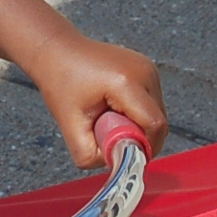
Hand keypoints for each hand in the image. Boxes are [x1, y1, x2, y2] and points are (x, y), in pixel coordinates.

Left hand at [25, 32, 167, 168]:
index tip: (124, 153)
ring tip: (109, 117)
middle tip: (110, 136)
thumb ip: (91, 155)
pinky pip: (152, 103)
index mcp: (126, 82)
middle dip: (139, 137)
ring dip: (138, 125)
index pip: (155, 125)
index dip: (144, 147)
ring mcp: (149, 68)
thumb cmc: (60, 83)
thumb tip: (115, 164)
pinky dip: (138, 113)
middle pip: (159, 121)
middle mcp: (144, 71)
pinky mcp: (148, 69)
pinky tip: (114, 107)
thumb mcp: (70, 127)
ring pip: (157, 113)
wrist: (58, 51)